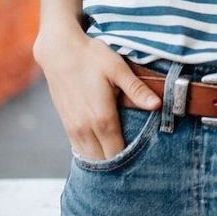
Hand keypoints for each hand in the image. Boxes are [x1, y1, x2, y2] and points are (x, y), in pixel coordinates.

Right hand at [33, 29, 161, 160]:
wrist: (58, 51)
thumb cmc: (91, 56)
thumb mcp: (117, 68)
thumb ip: (136, 90)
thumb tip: (157, 105)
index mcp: (102, 117)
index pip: (118, 153)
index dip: (130, 160)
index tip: (144, 160)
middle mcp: (85, 128)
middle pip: (103, 161)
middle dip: (118, 164)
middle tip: (135, 161)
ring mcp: (73, 128)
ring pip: (89, 158)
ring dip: (103, 160)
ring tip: (120, 159)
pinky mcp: (66, 124)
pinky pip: (79, 149)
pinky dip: (91, 153)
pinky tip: (102, 149)